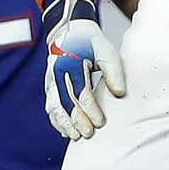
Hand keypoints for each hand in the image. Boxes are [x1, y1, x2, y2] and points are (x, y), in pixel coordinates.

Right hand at [44, 2, 124, 140]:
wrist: (71, 33)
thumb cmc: (91, 44)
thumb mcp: (106, 51)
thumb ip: (113, 72)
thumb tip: (119, 94)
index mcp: (71, 63)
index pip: (81, 91)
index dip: (90, 109)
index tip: (101, 122)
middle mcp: (58, 73)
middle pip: (66, 102)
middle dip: (77, 120)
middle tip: (89, 134)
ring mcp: (51, 80)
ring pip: (54, 106)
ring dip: (64, 123)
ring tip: (76, 136)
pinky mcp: (49, 87)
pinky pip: (50, 106)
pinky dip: (57, 121)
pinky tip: (66, 132)